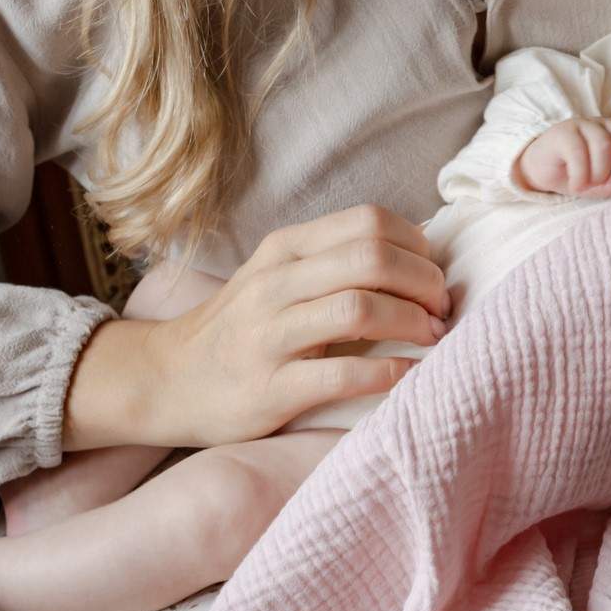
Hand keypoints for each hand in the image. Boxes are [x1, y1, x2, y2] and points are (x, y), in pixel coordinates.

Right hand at [139, 205, 448, 447]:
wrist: (168, 380)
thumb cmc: (242, 329)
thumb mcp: (280, 277)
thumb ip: (336, 261)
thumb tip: (419, 251)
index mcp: (285, 249)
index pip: (369, 222)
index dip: (416, 247)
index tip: (434, 275)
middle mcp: (276, 284)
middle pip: (372, 259)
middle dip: (424, 283)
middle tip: (442, 310)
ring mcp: (270, 336)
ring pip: (360, 310)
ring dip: (412, 324)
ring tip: (432, 339)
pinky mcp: (272, 388)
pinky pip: (343, 374)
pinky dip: (389, 373)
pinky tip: (409, 376)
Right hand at [515, 113, 610, 197]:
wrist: (543, 173)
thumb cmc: (579, 175)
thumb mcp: (607, 184)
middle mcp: (606, 126)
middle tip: (609, 186)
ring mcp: (584, 126)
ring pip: (604, 146)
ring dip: (599, 174)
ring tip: (588, 186)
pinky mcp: (564, 132)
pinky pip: (579, 153)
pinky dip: (581, 176)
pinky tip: (576, 185)